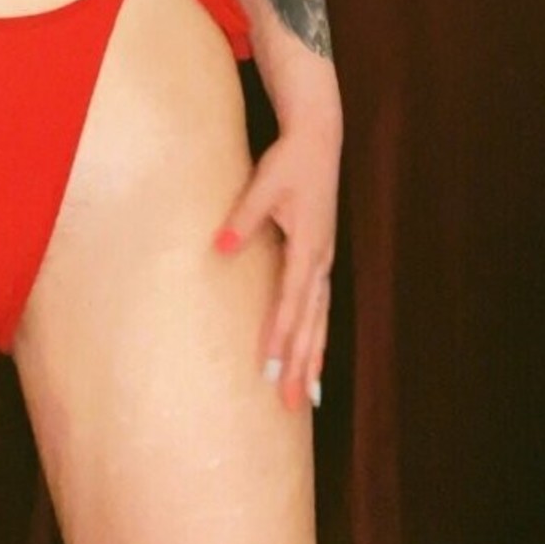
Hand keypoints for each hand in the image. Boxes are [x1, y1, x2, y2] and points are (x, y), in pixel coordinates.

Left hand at [214, 120, 340, 412]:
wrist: (319, 140)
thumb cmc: (290, 161)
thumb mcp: (264, 183)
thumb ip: (243, 217)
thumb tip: (220, 247)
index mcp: (309, 244)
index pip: (292, 299)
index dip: (281, 334)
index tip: (270, 366)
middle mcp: (322, 259)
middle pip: (311, 321)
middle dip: (301, 363)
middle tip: (289, 404)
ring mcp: (325, 260)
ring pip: (320, 320)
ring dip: (313, 359)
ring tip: (308, 398)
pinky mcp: (321, 257)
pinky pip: (320, 308)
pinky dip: (317, 337)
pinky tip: (315, 360)